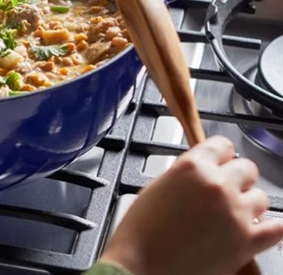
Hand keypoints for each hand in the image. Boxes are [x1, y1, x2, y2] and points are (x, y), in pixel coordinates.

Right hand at [100, 136, 282, 274]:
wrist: (140, 269)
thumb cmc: (140, 235)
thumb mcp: (154, 189)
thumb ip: (182, 177)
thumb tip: (197, 176)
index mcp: (191, 168)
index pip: (221, 145)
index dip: (218, 155)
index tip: (217, 162)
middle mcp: (217, 186)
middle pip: (246, 168)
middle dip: (235, 179)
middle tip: (222, 192)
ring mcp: (235, 213)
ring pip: (261, 198)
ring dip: (247, 204)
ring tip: (230, 216)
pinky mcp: (247, 242)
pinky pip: (277, 228)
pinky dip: (269, 228)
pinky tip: (256, 229)